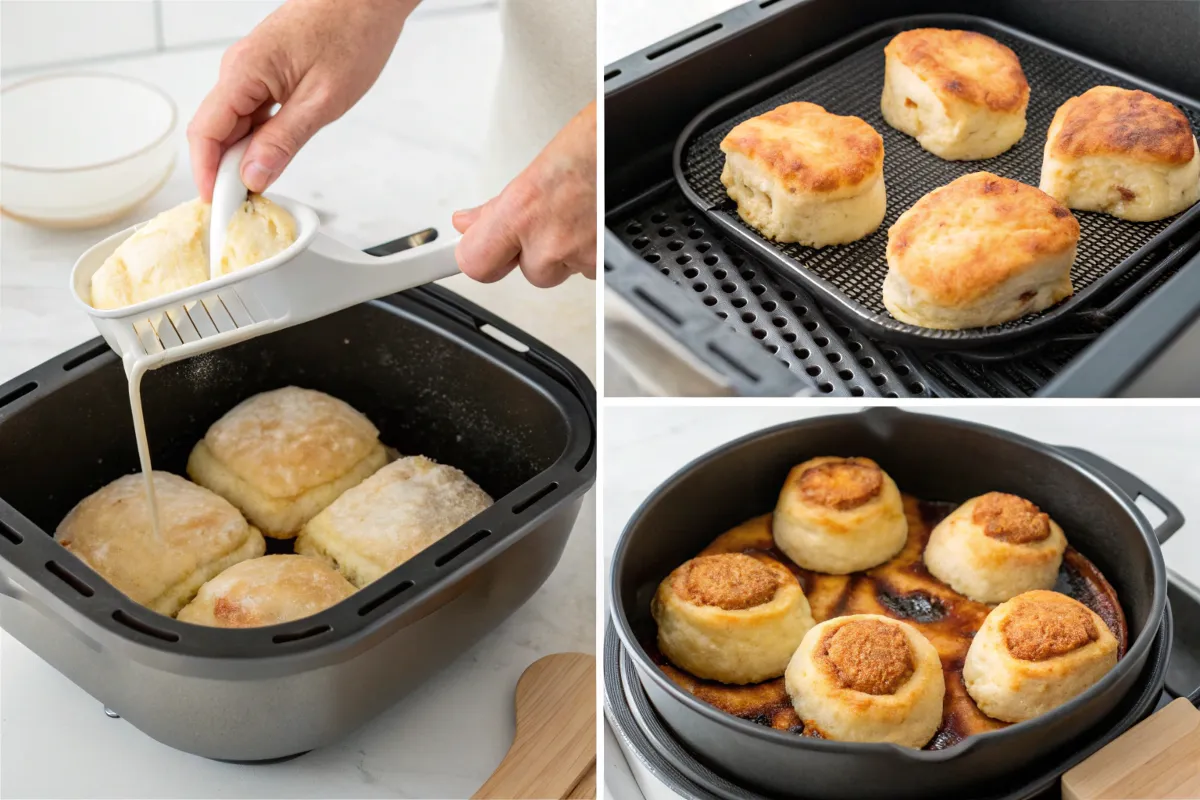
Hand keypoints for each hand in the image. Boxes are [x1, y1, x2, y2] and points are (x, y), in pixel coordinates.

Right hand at [187, 0, 415, 200]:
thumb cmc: (352, 34)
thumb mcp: (322, 100)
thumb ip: (284, 140)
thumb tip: (253, 175)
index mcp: (244, 71)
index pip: (206, 132)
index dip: (207, 174)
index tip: (218, 207)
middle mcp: (239, 68)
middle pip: (215, 130)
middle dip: (224, 171)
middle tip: (244, 208)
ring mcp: (252, 69)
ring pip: (233, 123)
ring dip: (241, 156)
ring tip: (258, 189)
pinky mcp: (267, 71)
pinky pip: (250, 111)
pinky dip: (256, 138)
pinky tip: (270, 157)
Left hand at [452, 102, 596, 287]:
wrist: (637, 139)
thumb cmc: (593, 145)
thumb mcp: (535, 169)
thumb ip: (497, 208)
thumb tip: (468, 223)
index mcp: (522, 210)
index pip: (475, 262)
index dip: (478, 258)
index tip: (466, 257)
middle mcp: (549, 239)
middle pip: (528, 272)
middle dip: (537, 253)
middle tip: (552, 219)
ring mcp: (580, 255)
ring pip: (562, 272)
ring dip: (568, 252)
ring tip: (580, 213)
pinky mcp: (607, 265)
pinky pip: (590, 271)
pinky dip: (595, 252)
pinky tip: (596, 221)